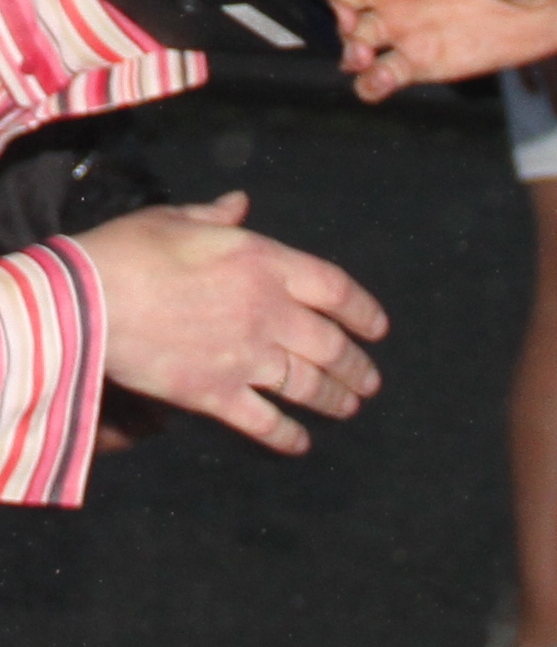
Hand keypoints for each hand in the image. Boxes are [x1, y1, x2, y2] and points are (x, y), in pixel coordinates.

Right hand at [76, 190, 387, 455]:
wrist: (88, 303)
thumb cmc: (129, 251)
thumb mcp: (178, 218)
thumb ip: (217, 215)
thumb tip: (239, 203)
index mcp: (265, 262)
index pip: (334, 287)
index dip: (362, 309)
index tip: (378, 328)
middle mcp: (266, 311)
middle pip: (329, 344)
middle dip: (355, 366)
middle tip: (369, 381)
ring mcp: (244, 356)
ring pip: (305, 384)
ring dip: (332, 398)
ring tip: (348, 407)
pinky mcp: (213, 394)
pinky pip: (262, 420)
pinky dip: (285, 435)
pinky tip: (299, 443)